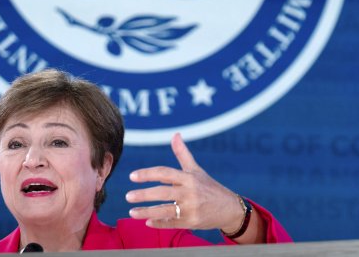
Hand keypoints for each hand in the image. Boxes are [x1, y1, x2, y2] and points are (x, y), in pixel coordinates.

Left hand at [125, 132, 244, 232]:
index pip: (164, 173)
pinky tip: (147, 222)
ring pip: (165, 210)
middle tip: (128, 196)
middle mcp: (190, 192)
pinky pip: (172, 223)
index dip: (147, 174)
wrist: (230, 209)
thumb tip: (175, 134)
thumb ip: (182, 153)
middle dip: (144, 195)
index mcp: (188, 177)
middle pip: (163, 192)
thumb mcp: (196, 169)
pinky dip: (159, 223)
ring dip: (146, 212)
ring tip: (131, 212)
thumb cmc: (209, 187)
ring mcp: (191, 209)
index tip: (132, 176)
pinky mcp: (192, 222)